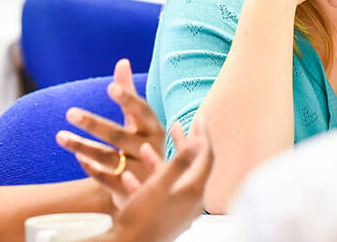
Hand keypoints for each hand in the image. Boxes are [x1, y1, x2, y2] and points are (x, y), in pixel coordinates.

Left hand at [57, 58, 166, 207]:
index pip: (142, 111)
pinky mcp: (128, 192)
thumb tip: (123, 61)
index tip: (110, 87)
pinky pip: (106, 179)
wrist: (159, 191)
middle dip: (94, 124)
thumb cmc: (144, 146)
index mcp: (154, 129)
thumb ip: (130, 94)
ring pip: (107, 158)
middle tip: (69, 112)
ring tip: (59, 136)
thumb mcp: (142, 123)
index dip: (128, 99)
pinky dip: (91, 168)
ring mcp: (139, 173)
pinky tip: (77, 157)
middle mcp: (149, 150)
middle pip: (119, 136)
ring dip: (82, 146)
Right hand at [103, 120, 211, 241]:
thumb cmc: (142, 217)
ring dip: (162, 161)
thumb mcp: (159, 185)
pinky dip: (153, 181)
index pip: (206, 157)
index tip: (198, 117)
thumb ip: (179, 164)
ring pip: (175, 180)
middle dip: (183, 144)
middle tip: (175, 125)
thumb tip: (197, 144)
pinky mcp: (168, 219)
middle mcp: (192, 203)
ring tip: (146, 147)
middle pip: (193, 167)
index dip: (202, 135)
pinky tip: (131, 176)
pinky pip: (164, 193)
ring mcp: (180, 212)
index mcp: (194, 192)